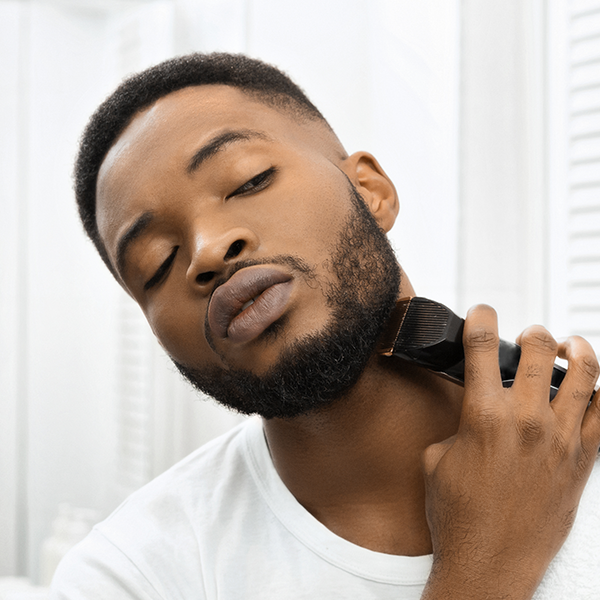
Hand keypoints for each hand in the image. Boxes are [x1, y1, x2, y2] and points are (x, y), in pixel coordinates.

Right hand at [420, 305, 599, 599]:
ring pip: (585, 376)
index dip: (481, 319)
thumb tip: (469, 414)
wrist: (488, 562)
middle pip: (541, 350)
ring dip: (578, 351)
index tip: (481, 313)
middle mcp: (527, 421)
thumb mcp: (437, 458)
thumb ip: (457, 426)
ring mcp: (560, 440)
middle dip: (534, 333)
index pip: (483, 346)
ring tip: (572, 346)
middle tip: (530, 334)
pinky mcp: (582, 462)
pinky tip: (596, 390)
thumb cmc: (458, 516)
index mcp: (484, 415)